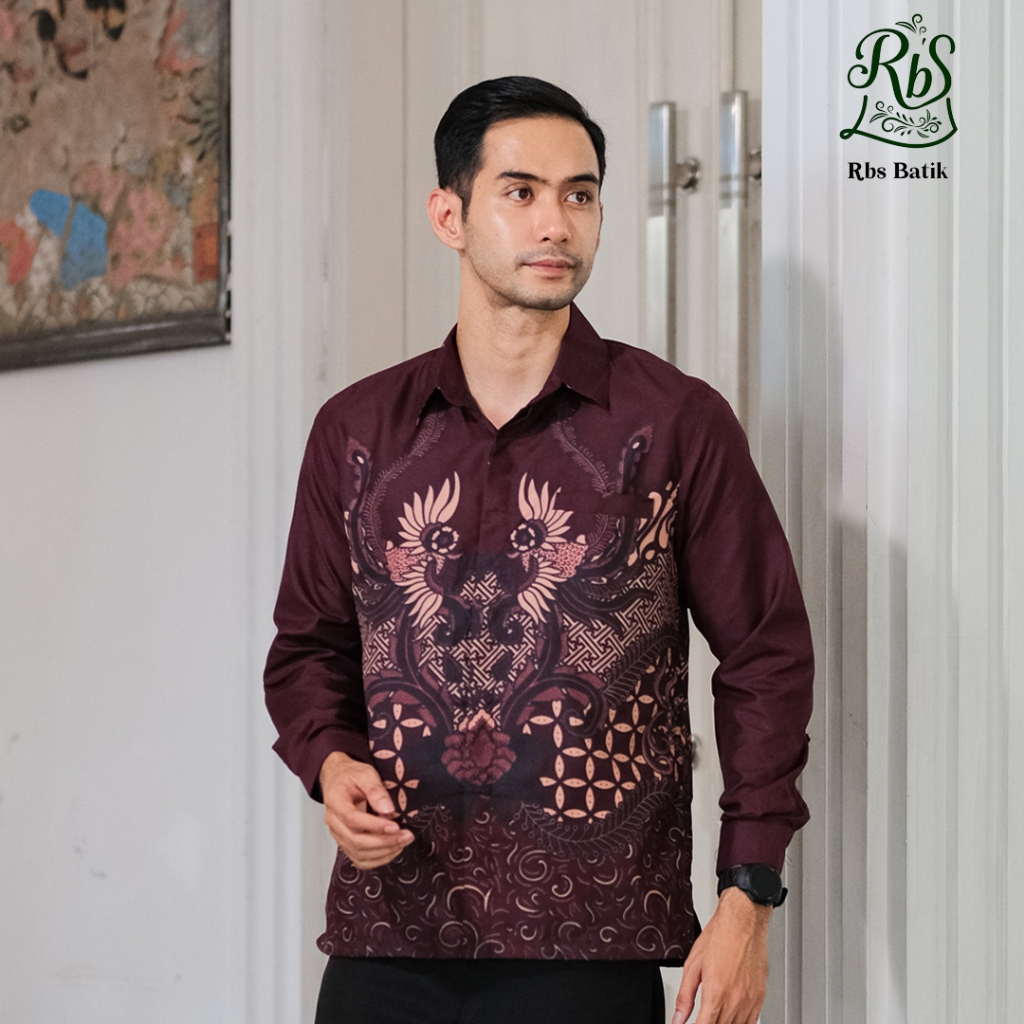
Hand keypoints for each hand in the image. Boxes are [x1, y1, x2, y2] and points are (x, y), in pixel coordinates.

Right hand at [318, 751, 414, 868]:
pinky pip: (359, 859)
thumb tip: (388, 810)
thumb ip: (376, 790)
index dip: (374, 826)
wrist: (338, 779)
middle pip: (355, 840)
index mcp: (335, 801)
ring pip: (358, 854)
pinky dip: (377, 859)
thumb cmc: (352, 775)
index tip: (395, 826)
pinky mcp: (345, 843)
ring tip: (403, 842)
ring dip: (383, 852)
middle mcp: (333, 822)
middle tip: (406, 836)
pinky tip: (393, 850)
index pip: (352, 819)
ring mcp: (338, 835)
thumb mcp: (365, 774)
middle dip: (384, 842)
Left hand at [672, 887, 771, 1023]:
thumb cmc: (719, 936)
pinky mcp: (760, 998)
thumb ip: (684, 997)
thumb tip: (677, 1018)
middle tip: (701, 1018)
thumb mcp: (693, 965)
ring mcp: (750, 1001)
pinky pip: (751, 1022)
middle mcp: (735, 1001)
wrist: (743, 920)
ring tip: (714, 1017)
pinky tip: (730, 1019)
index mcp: (715, 993)